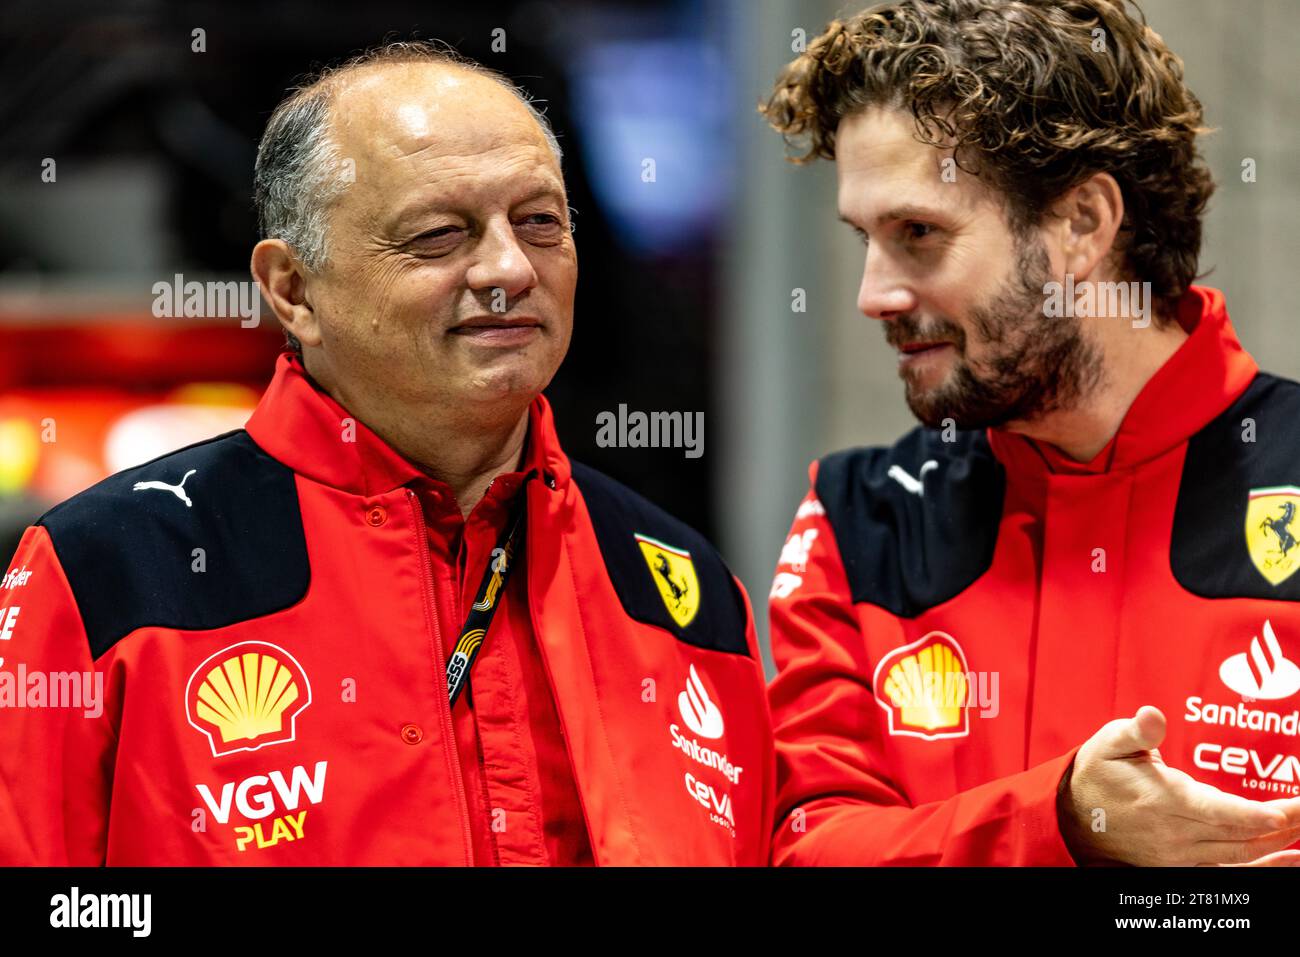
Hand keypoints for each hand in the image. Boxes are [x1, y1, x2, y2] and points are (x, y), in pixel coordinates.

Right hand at [1057, 706, 1299, 865]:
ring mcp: (1180, 855)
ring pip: (1240, 855)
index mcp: (1160, 800)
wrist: (1071, 818)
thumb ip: (1136, 731)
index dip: (1251, 814)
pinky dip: (1263, 869)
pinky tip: (1288, 860)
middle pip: (1239, 834)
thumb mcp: (1108, 743)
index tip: (1282, 812)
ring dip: (1279, 846)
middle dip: (1283, 824)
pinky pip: (1230, 872)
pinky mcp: (1182, 867)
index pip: (1215, 812)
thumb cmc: (1096, 774)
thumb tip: (1152, 715)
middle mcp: (1174, 834)